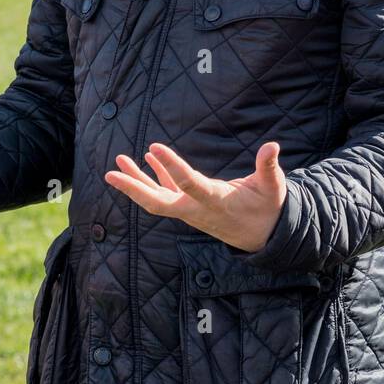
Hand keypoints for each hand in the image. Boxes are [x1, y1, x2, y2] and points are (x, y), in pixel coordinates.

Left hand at [104, 140, 286, 251]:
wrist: (263, 236)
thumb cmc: (268, 208)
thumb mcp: (273, 188)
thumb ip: (269, 167)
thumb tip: (272, 146)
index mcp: (215, 202)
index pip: (188, 185)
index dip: (171, 166)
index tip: (154, 147)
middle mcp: (196, 209)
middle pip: (158, 203)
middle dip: (133, 188)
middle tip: (110, 173)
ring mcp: (191, 210)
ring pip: (157, 198)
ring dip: (136, 181)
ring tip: (118, 161)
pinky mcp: (191, 206)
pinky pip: (167, 192)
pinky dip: (155, 176)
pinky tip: (145, 159)